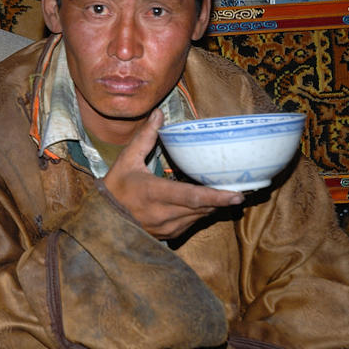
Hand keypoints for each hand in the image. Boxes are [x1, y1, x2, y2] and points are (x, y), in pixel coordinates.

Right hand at [103, 109, 244, 239]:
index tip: (237, 194)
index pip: (192, 197)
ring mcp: (168, 227)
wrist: (101, 220)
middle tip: (247, 189)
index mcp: (154, 194)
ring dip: (214, 205)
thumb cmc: (115, 188)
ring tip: (230, 193)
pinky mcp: (169, 235)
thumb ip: (145, 138)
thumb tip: (159, 114)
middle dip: (223, 199)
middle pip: (203, 207)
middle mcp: (164, 214)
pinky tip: (207, 202)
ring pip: (200, 216)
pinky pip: (193, 223)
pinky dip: (201, 212)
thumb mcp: (127, 161)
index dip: (217, 197)